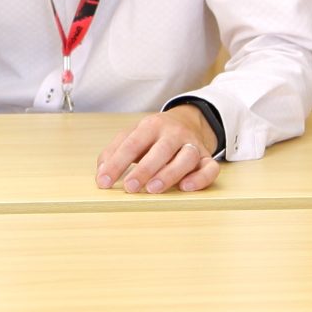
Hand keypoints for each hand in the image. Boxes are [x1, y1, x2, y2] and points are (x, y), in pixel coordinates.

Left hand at [94, 105, 221, 193]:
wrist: (187, 122)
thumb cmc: (153, 136)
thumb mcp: (132, 136)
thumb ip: (114, 152)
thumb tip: (101, 174)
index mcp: (151, 126)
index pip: (132, 144)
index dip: (117, 164)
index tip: (104, 182)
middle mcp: (174, 133)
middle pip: (161, 149)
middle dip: (144, 169)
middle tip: (130, 187)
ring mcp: (193, 144)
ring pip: (186, 157)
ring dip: (170, 174)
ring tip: (154, 189)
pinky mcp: (207, 158)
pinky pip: (210, 168)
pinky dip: (200, 178)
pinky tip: (185, 187)